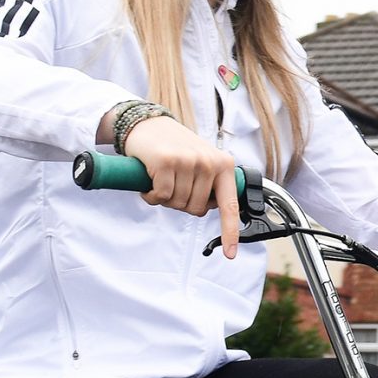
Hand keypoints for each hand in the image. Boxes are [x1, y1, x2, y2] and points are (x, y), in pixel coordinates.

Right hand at [123, 114, 240, 257]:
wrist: (147, 123)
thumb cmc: (175, 147)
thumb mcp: (201, 161)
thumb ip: (211, 184)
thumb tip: (213, 208)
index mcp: (223, 164)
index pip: (229, 205)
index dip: (230, 232)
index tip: (230, 254)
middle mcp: (209, 162)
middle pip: (196, 210)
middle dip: (180, 204)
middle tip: (173, 185)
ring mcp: (189, 161)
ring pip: (177, 204)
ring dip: (164, 198)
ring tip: (161, 178)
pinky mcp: (167, 162)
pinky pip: (160, 196)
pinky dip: (151, 195)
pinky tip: (150, 180)